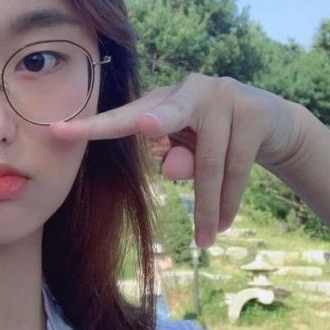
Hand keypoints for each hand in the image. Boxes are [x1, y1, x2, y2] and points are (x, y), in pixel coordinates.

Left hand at [50, 74, 308, 247]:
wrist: (272, 122)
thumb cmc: (214, 136)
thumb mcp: (190, 148)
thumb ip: (175, 155)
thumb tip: (172, 169)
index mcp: (161, 98)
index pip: (123, 116)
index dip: (91, 126)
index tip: (57, 131)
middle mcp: (190, 88)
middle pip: (169, 114)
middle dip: (158, 121)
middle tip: (147, 126)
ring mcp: (224, 96)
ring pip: (208, 161)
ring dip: (207, 206)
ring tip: (205, 241)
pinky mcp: (252, 113)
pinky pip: (235, 168)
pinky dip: (228, 201)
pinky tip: (222, 225)